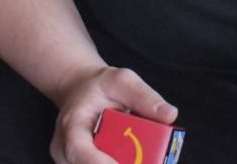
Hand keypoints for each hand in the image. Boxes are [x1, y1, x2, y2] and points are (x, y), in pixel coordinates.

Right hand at [50, 65, 176, 163]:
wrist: (80, 92)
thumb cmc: (99, 87)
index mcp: (72, 127)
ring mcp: (71, 163)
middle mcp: (66, 152)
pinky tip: (136, 155)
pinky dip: (124, 162)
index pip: (82, 153)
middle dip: (125, 162)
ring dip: (126, 161)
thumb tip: (170, 115)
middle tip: (152, 157)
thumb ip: (145, 97)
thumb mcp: (122, 81)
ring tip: (146, 154)